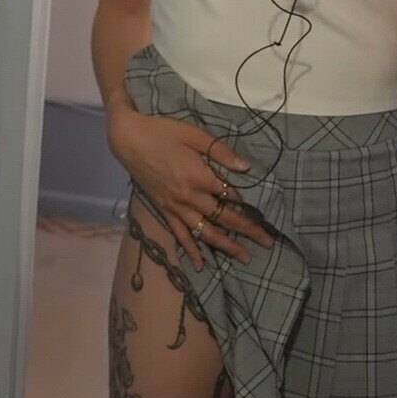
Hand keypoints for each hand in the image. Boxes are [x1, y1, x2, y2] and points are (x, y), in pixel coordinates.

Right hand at [107, 107, 274, 271]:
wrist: (129, 139)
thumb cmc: (163, 132)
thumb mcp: (195, 135)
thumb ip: (221, 152)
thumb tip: (246, 167)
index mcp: (199, 177)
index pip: (230, 196)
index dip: (247, 205)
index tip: (264, 214)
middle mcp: (188, 197)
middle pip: (223, 218)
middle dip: (247, 231)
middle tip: (267, 242)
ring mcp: (175, 207)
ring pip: (204, 232)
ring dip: (226, 246)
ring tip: (244, 257)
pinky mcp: (164, 211)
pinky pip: (179, 235)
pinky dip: (191, 251)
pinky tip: (201, 265)